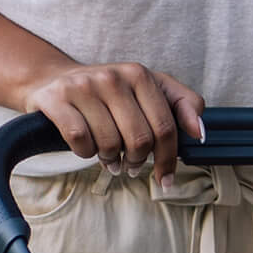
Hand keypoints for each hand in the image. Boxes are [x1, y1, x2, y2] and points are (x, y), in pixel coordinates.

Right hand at [21, 62, 204, 183]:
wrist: (53, 80)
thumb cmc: (108, 93)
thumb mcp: (148, 89)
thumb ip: (181, 104)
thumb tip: (199, 132)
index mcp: (139, 75)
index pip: (165, 127)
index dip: (168, 159)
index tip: (166, 177)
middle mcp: (112, 76)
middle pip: (140, 140)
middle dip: (138, 161)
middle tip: (131, 165)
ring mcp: (83, 86)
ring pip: (110, 144)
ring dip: (111, 159)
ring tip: (108, 155)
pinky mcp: (56, 99)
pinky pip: (80, 141)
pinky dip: (85, 153)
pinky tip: (86, 148)